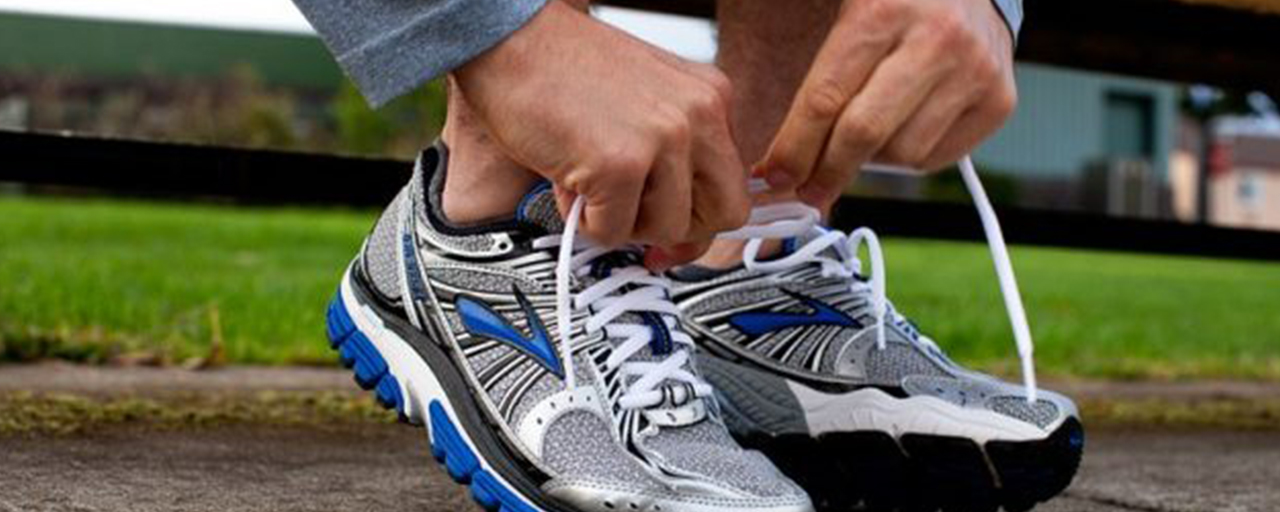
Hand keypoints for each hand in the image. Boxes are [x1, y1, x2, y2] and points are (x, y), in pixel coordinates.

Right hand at [454, 1, 749, 263]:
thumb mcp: (647, 100)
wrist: (509, 40)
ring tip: (590, 184)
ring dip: (623, 222)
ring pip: (668, 229)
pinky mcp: (619, 165)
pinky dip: (584, 222)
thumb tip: (682, 223)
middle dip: (677, 227)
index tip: (669, 222)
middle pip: (723, 214)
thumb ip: (675, 152)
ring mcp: (662, 140)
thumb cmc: (563, 69)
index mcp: (711, 97)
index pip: (734, 183)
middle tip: (636, 216)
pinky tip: (566, 182)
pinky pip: (613, 231)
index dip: (700, 214)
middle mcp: (698, 115)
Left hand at [759, 0, 1017, 206]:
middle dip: (824, 171)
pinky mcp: (999, 100)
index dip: (793, 147)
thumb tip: (780, 159)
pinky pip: (935, 158)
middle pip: (863, 134)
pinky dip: (907, 157)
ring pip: (901, 154)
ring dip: (871, 160)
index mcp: (882, 9)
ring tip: (863, 138)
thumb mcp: (848, 11)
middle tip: (803, 189)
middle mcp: (936, 39)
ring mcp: (975, 71)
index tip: (772, 176)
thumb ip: (817, 76)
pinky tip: (902, 130)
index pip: (825, 98)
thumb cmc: (896, 3)